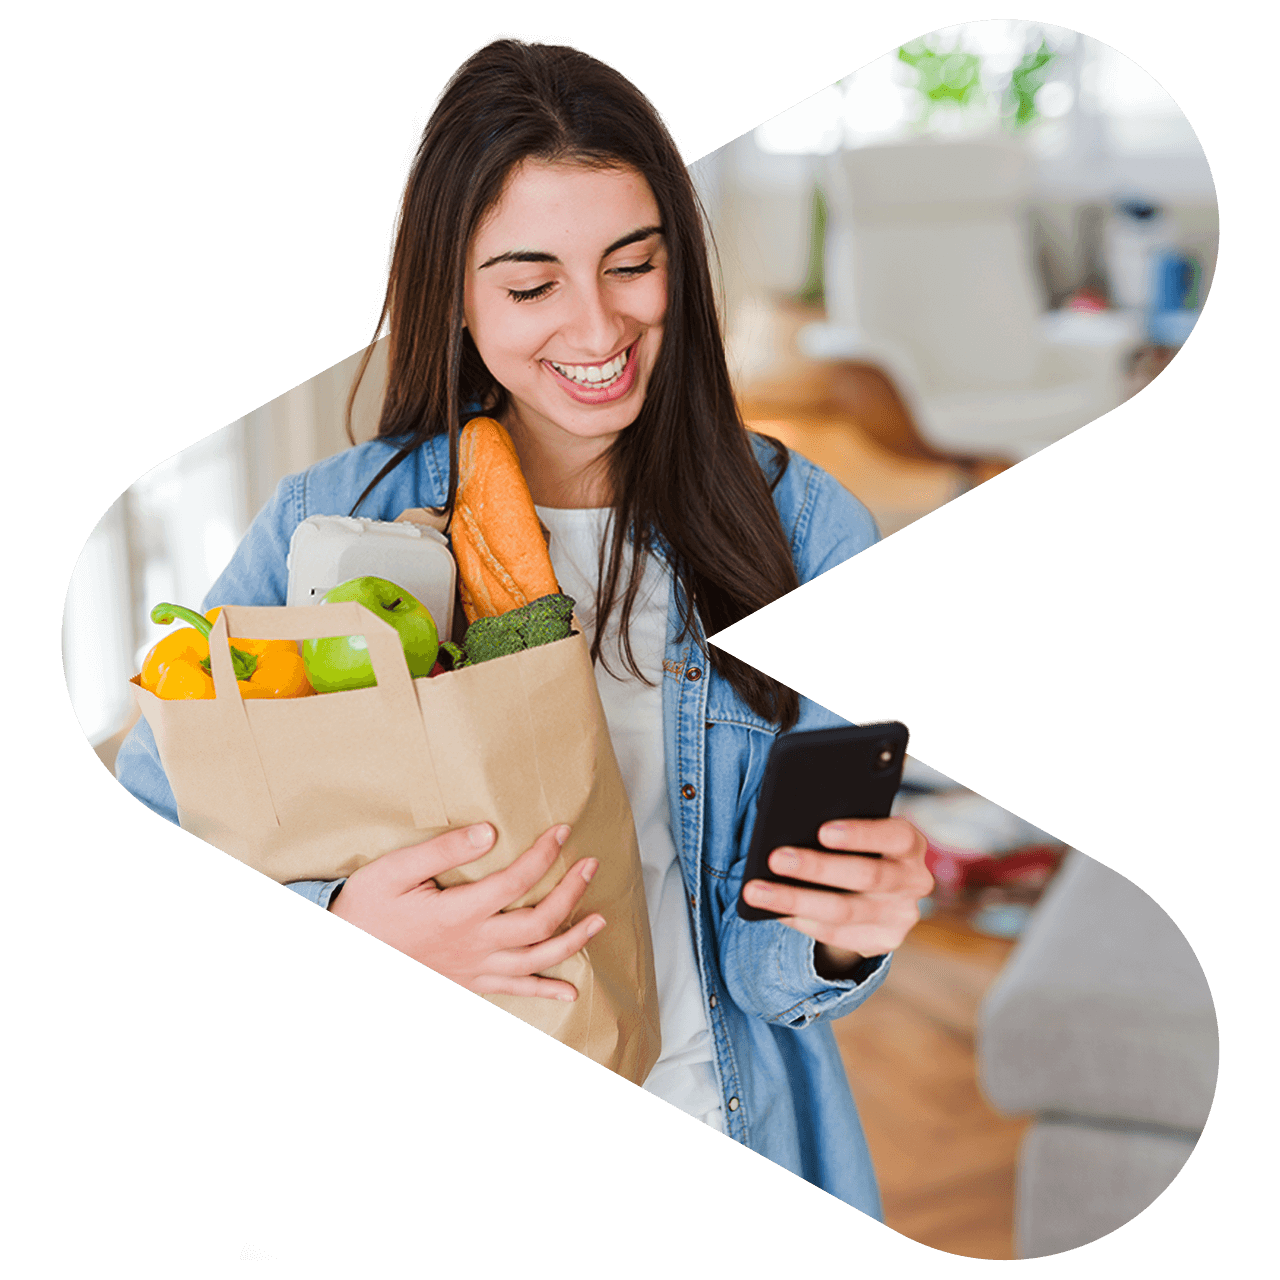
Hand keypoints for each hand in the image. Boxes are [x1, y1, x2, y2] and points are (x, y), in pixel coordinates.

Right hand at [329, 822, 604, 1001]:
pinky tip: (570, 989)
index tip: (562, 831)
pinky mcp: (470, 982)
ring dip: (572, 939)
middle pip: (538, 923)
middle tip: (591, 866)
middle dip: (571, 893)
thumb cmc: (367, 909)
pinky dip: (545, 989)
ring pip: (536, 959)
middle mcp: (474, 944)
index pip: (516, 882)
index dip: (544, 854)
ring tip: (599, 920)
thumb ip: (443, 851)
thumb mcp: (394, 871)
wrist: (350, 946)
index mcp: (458, 913)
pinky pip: (515, 990)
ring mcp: (475, 968)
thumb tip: (488, 831)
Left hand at [741, 817, 933, 968]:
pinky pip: (834, 935)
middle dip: (817, 868)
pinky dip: (799, 920)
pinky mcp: (882, 941)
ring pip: (843, 912)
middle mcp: (913, 881)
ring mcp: (900, 916)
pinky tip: (773, 910)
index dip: (860, 835)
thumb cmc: (857, 847)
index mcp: (909, 843)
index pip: (893, 836)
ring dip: (795, 901)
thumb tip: (786, 831)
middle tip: (775, 858)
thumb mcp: (858, 833)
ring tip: (757, 892)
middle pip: (865, 876)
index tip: (822, 831)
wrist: (879, 890)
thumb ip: (837, 829)